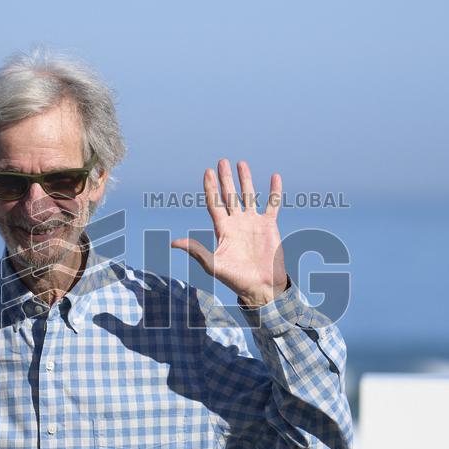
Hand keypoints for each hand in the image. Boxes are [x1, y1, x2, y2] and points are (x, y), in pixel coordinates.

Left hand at [171, 159, 287, 307]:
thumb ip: (196, 251)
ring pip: (248, 196)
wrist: (261, 287)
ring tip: (241, 163)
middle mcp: (237, 223)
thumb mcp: (213, 265)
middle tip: (222, 161)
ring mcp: (253, 223)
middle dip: (225, 179)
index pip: (214, 203)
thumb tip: (174, 243)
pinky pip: (272, 205)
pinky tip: (275, 177)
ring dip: (245, 180)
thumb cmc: (236, 279)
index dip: (211, 188)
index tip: (207, 172)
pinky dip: (274, 191)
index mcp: (223, 229)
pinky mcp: (269, 226)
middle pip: (229, 195)